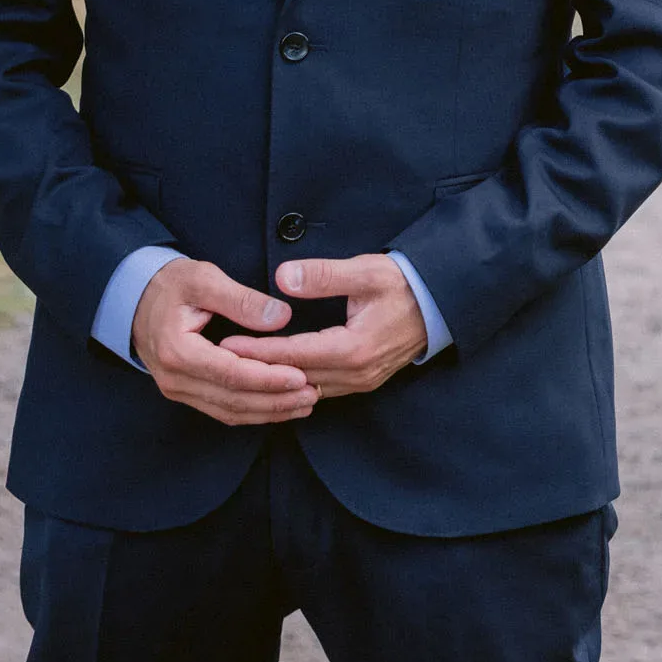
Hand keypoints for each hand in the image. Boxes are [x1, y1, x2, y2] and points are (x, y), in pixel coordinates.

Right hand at [130, 258, 315, 425]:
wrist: (134, 298)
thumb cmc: (170, 284)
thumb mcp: (204, 279)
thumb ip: (242, 299)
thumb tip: (281, 316)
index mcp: (178, 351)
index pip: (232, 374)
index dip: (269, 378)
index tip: (301, 375)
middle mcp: (175, 378)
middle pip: (233, 400)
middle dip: (276, 400)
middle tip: (312, 394)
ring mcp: (177, 389)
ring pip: (229, 411)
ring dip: (269, 411)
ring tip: (304, 404)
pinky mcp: (184, 392)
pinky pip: (221, 410)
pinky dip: (252, 411)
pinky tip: (279, 406)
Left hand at [220, 256, 428, 398]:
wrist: (441, 302)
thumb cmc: (404, 283)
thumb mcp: (366, 271)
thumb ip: (323, 276)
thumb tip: (283, 278)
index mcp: (353, 349)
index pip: (293, 355)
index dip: (257, 351)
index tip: (225, 345)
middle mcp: (356, 374)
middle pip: (294, 379)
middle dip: (257, 371)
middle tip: (219, 362)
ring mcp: (361, 382)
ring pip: (306, 390)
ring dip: (274, 381)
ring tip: (239, 370)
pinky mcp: (363, 381)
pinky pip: (320, 389)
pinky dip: (293, 384)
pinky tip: (273, 377)